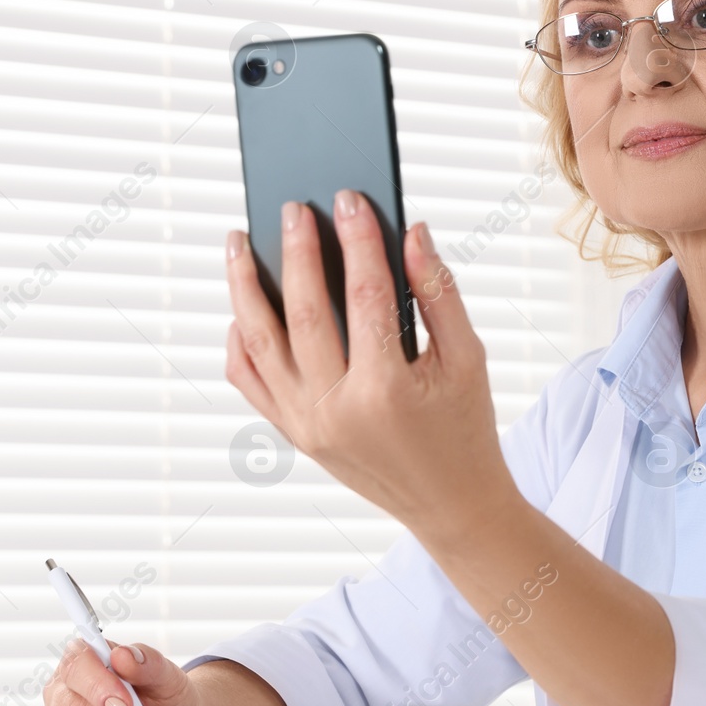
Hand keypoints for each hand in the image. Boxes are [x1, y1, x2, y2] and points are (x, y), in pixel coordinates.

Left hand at [224, 190, 518, 540]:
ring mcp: (306, 424)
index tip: (350, 199)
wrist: (451, 506)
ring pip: (259, 342)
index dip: (359, 240)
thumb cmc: (465, 428)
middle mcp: (336, 410)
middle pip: (303, 311)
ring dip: (244, 286)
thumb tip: (412, 231)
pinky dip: (239, 340)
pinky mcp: (293, 433)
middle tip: (292, 207)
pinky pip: (249, 380)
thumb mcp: (468, 358)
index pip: (365, 294)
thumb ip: (439, 292)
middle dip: (296, 250)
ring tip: (238, 241)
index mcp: (386, 390)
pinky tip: (243, 305)